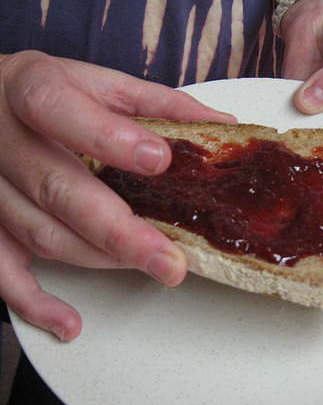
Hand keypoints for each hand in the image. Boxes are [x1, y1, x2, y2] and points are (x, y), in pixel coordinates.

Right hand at [0, 51, 234, 339]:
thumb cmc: (45, 91)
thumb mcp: (97, 81)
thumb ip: (156, 103)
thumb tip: (219, 125)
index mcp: (30, 89)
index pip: (58, 111)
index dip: (106, 138)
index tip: (159, 159)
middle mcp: (2, 140)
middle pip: (56, 190)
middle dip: (117, 230)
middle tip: (169, 259)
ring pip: (41, 233)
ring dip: (99, 256)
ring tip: (151, 265)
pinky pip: (0, 271)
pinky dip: (33, 302)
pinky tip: (69, 323)